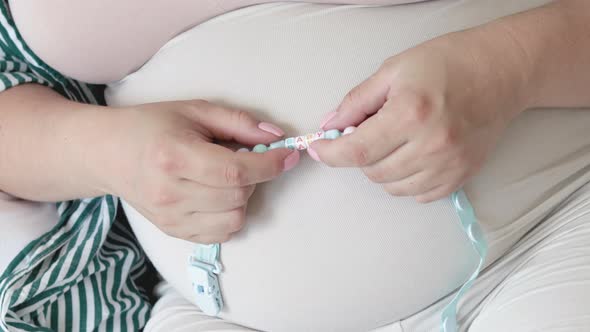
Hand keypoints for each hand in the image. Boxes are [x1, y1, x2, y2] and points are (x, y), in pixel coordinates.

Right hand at [105, 100, 299, 242]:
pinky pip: (222, 234)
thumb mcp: (194, 111)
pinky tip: (218, 195)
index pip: (235, 171)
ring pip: (234, 219)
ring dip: (244, 197)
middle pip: (238, 196)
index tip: (288, 154)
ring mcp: (170, 217)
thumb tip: (277, 138)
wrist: (107, 154)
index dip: (270, 165)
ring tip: (227, 177)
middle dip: (255, 176)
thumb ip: (238, 123)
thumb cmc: (151, 126)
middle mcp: (171, 193)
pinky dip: (231, 215)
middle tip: (246, 158)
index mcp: (174, 157)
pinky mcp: (173, 231)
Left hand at [312, 30, 529, 202]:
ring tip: (392, 141)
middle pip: (372, 172)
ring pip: (393, 187)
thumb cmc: (448, 63)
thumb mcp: (394, 70)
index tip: (318, 149)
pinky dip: (405, 181)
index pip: (357, 151)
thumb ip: (357, 102)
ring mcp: (449, 165)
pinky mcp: (462, 176)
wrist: (502, 72)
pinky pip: (419, 194)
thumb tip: (330, 126)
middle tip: (364, 133)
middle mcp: (431, 146)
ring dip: (380, 169)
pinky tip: (411, 156)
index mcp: (410, 114)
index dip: (330, 154)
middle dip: (358, 156)